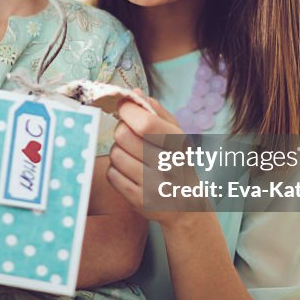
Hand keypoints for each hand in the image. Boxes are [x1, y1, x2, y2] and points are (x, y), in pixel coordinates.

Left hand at [106, 93, 203, 225]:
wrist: (187, 207)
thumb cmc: (178, 163)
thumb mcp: (177, 136)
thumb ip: (157, 113)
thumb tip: (135, 93)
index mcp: (179, 144)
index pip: (145, 123)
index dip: (128, 110)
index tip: (123, 106)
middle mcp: (168, 166)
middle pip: (123, 136)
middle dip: (122, 130)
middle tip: (129, 135)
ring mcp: (153, 186)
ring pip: (115, 154)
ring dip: (119, 151)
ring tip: (132, 155)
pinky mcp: (138, 200)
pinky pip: (112, 175)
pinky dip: (116, 170)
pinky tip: (130, 172)